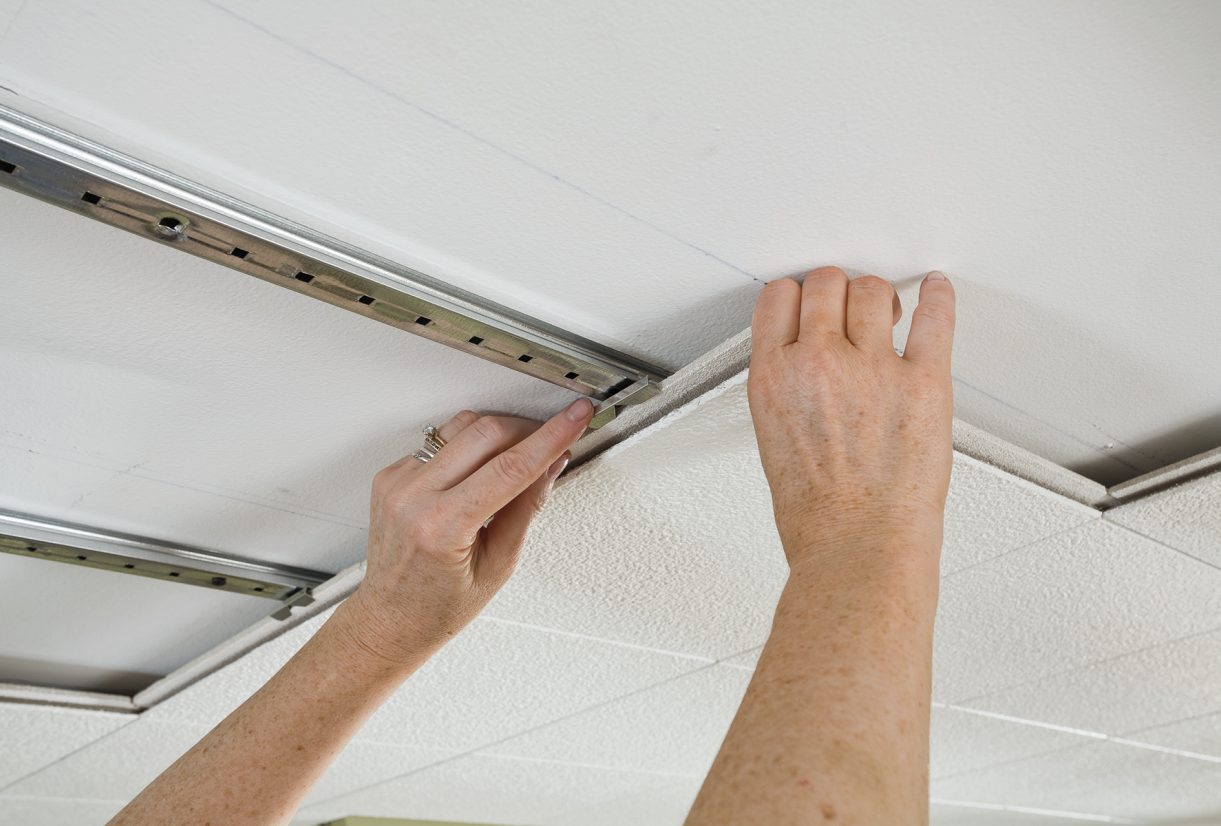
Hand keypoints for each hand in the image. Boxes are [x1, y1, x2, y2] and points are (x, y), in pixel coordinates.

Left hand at [344, 398, 594, 664]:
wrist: (390, 620)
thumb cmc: (438, 607)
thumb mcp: (499, 565)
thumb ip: (525, 508)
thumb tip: (550, 464)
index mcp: (441, 527)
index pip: (510, 467)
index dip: (550, 437)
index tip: (575, 418)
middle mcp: (413, 498)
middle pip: (484, 432)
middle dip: (526, 429)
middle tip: (551, 440)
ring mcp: (397, 483)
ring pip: (460, 427)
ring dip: (497, 434)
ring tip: (516, 459)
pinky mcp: (390, 475)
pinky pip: (439, 442)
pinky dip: (467, 449)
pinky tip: (476, 475)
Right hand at [747, 267, 955, 576]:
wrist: (857, 550)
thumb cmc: (818, 517)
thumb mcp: (772, 442)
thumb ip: (786, 393)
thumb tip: (803, 370)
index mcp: (773, 378)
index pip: (778, 299)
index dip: (795, 294)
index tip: (807, 300)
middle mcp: (818, 363)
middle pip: (826, 284)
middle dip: (836, 290)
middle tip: (848, 306)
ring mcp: (872, 369)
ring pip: (872, 292)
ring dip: (878, 296)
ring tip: (888, 310)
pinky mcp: (924, 383)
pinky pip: (935, 319)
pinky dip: (938, 297)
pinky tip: (936, 291)